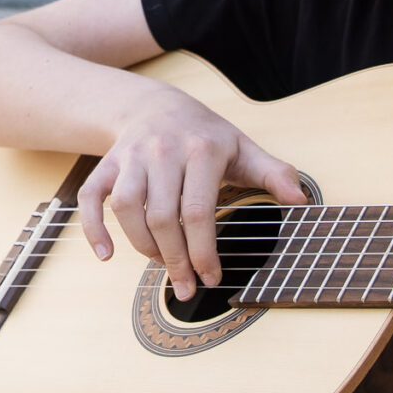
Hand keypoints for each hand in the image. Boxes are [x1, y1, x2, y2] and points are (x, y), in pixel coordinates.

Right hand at [76, 87, 307, 301]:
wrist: (156, 105)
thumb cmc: (204, 134)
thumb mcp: (243, 147)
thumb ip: (274, 173)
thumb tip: (301, 202)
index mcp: (201, 150)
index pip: (199, 211)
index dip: (204, 251)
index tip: (212, 278)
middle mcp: (163, 152)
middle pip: (163, 217)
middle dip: (175, 260)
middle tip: (186, 287)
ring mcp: (131, 158)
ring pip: (127, 209)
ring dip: (143, 246)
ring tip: (161, 265)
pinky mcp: (108, 164)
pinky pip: (91, 197)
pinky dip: (94, 227)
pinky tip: (107, 254)